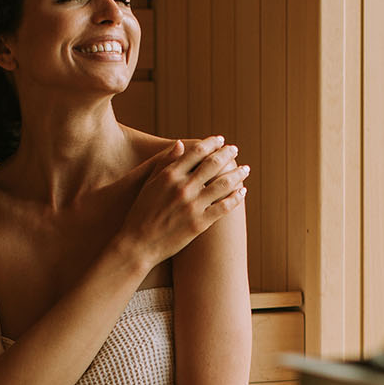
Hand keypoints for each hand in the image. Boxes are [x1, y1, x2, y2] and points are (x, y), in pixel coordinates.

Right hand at [118, 135, 247, 267]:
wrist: (138, 244)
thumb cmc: (141, 213)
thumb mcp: (149, 184)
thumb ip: (165, 163)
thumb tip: (180, 143)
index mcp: (169, 175)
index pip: (196, 151)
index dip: (211, 143)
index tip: (220, 140)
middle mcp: (183, 188)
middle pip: (213, 164)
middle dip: (227, 154)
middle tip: (235, 150)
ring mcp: (192, 206)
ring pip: (223, 184)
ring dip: (238, 174)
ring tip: (245, 169)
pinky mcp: (200, 223)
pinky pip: (224, 207)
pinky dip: (236, 197)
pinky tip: (242, 192)